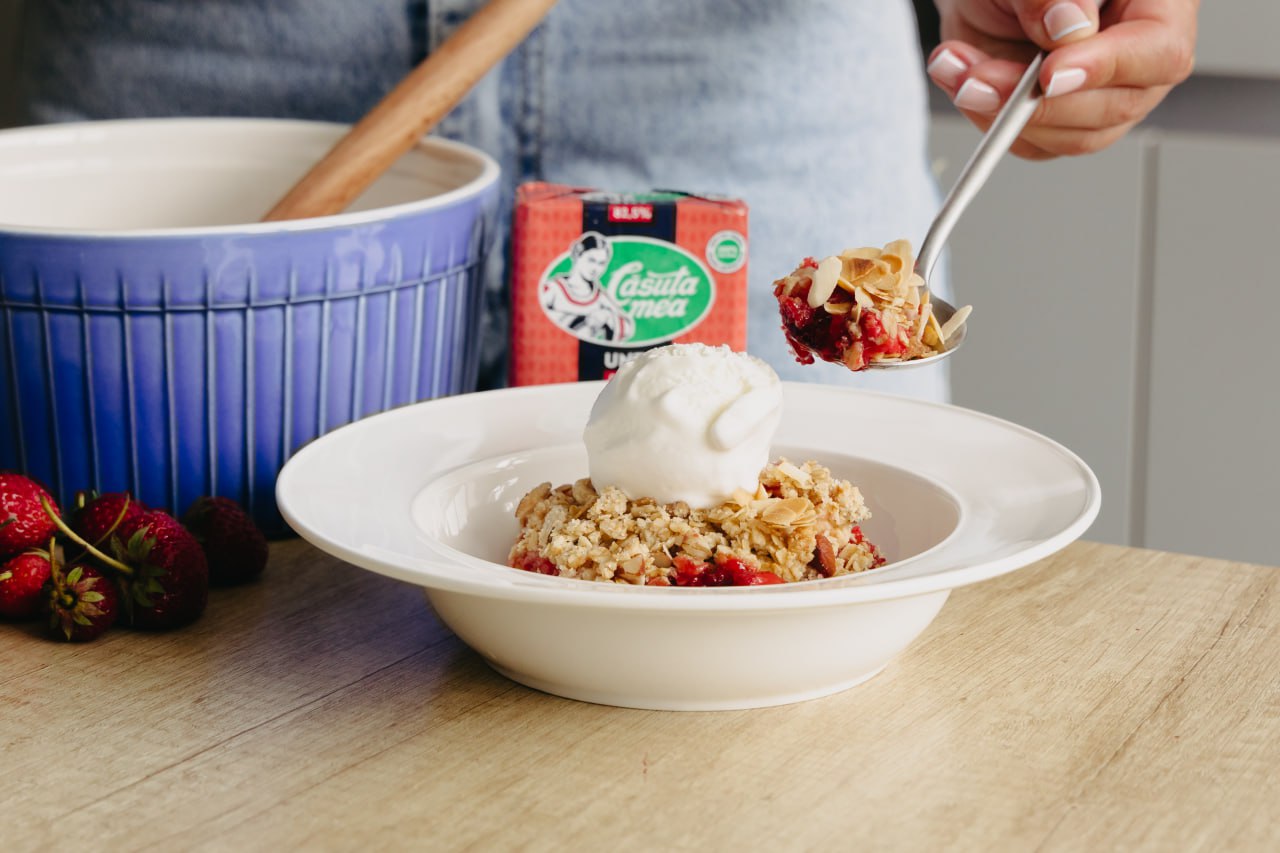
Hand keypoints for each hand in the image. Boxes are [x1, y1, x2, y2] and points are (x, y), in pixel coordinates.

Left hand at [927, 0, 1198, 158]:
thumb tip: (1070, 29)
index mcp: (1156, 3)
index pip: (1159, 51)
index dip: (1105, 68)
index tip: (1049, 75)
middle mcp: (1137, 54)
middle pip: (1116, 106)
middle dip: (1037, 101)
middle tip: (979, 78)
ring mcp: (1103, 93)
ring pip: (1072, 135)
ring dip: (1002, 112)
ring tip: (959, 71)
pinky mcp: (1062, 120)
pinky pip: (1033, 142)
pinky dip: (986, 117)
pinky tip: (961, 79)